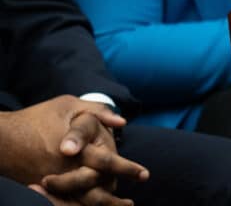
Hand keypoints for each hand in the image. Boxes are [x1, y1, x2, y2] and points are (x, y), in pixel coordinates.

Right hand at [0, 96, 146, 204]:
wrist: (2, 138)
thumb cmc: (37, 117)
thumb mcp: (67, 105)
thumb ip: (97, 112)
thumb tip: (122, 123)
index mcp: (75, 149)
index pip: (106, 162)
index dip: (127, 169)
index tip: (145, 175)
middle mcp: (65, 169)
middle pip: (94, 189)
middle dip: (114, 198)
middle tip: (130, 204)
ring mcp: (52, 182)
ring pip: (80, 199)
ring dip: (101, 205)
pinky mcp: (41, 189)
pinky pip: (64, 202)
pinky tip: (93, 205)